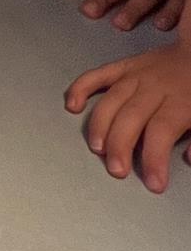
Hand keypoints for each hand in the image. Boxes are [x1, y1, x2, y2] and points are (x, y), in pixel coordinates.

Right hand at [64, 39, 190, 192]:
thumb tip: (188, 158)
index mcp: (180, 101)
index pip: (162, 132)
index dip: (155, 160)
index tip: (153, 184)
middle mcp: (154, 87)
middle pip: (131, 118)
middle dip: (120, 146)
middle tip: (117, 170)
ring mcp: (136, 75)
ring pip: (112, 101)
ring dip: (100, 125)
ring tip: (97, 149)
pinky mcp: (124, 66)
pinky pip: (98, 75)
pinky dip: (81, 88)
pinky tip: (72, 105)